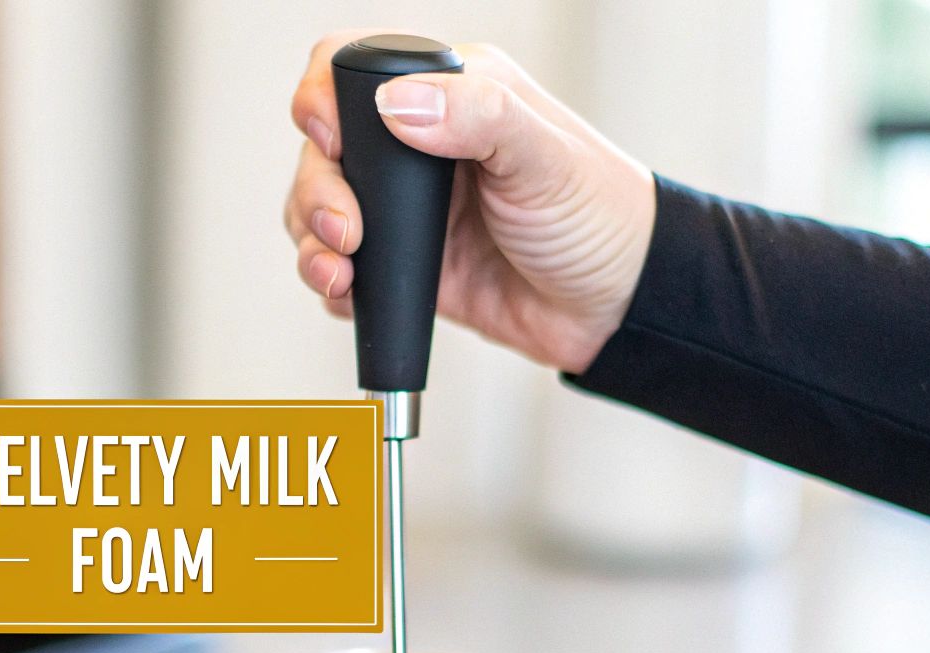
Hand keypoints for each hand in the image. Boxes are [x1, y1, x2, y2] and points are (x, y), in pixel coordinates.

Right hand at [286, 35, 655, 373]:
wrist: (616, 307)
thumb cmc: (598, 217)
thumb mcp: (544, 155)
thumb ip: (476, 117)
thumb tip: (397, 104)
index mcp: (452, 94)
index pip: (357, 67)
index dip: (324, 95)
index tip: (330, 137)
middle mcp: (419, 147)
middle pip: (323, 149)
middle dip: (318, 190)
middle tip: (346, 229)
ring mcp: (405, 210)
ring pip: (318, 210)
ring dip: (313, 242)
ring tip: (340, 274)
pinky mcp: (403, 266)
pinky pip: (341, 271)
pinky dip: (331, 286)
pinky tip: (351, 295)